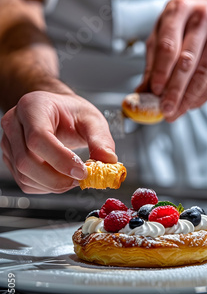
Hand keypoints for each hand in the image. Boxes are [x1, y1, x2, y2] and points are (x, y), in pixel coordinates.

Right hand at [1, 91, 116, 193]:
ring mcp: (9, 142)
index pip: (38, 137)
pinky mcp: (10, 159)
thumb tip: (108, 161)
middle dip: (57, 178)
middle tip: (81, 179)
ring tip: (74, 178)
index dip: (59, 159)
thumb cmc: (70, 112)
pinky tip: (60, 178)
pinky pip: (24, 182)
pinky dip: (45, 187)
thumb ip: (101, 139)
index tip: (82, 171)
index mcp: (32, 107)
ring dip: (52, 185)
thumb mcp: (91, 118)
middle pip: (27, 161)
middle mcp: (14, 123)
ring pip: (24, 175)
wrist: (56, 112)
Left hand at [137, 0, 206, 121]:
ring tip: (177, 111)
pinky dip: (203, 95)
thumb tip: (143, 92)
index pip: (168, 45)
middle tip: (166, 109)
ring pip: (204, 72)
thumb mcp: (162, 33)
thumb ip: (153, 62)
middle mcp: (201, 18)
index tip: (155, 91)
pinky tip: (192, 104)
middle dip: (175, 90)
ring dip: (189, 97)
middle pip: (187, 61)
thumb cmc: (186, 23)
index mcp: (178, 10)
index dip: (161, 71)